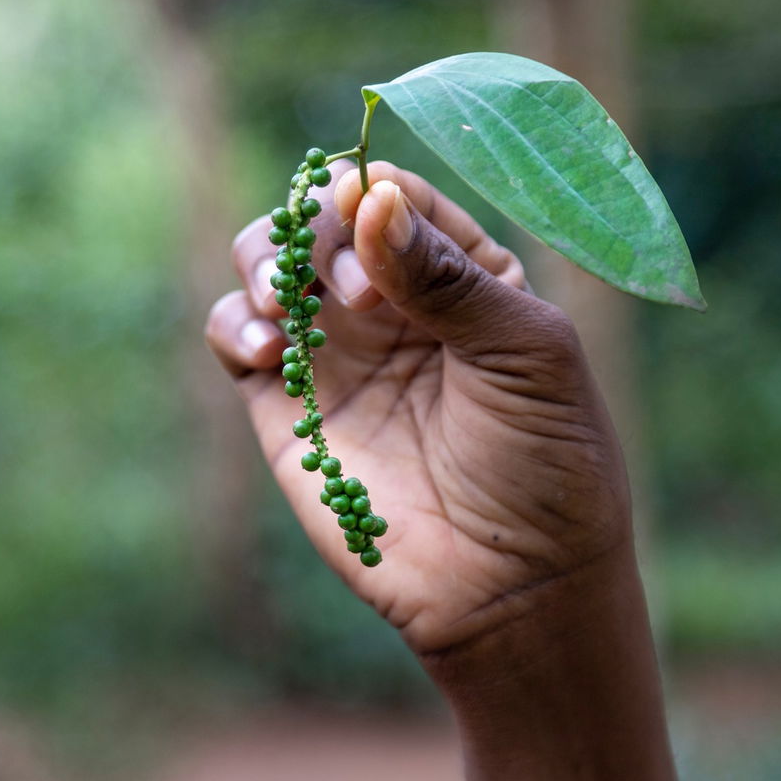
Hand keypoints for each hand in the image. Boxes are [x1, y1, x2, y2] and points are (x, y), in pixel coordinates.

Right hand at [205, 160, 632, 656]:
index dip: (374, 194)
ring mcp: (337, 353)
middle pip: (321, 217)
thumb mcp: (526, 353)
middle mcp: (392, 303)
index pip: (397, 196)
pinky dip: (234, 322)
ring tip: (285, 302)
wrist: (514, 586)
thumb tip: (370, 199)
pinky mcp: (287, 410)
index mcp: (463, 274)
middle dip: (317, 227)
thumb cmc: (546, 464)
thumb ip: (447, 276)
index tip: (371, 217)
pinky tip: (266, 347)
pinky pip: (234, 337)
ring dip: (263, 258)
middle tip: (349, 288)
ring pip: (269, 262)